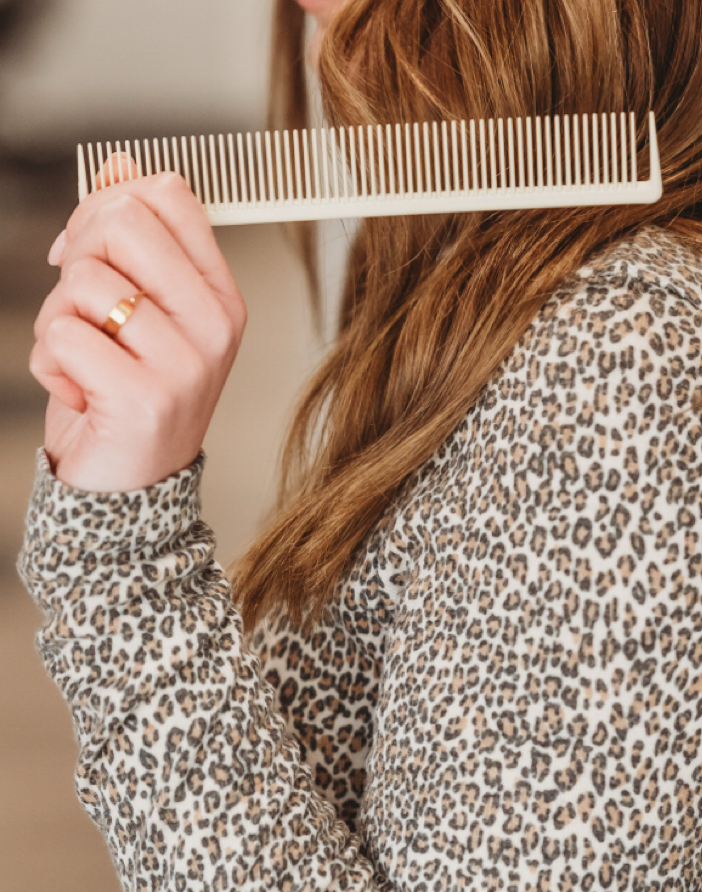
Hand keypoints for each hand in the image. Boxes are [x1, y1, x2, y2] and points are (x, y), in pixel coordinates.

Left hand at [31, 158, 246, 492]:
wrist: (132, 482)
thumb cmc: (132, 391)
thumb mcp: (141, 310)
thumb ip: (133, 239)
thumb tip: (121, 167)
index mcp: (220, 296)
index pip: (168, 196)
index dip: (110, 206)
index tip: (95, 251)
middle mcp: (215, 326)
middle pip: (120, 223)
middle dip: (77, 257)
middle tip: (86, 309)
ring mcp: (186, 363)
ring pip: (81, 281)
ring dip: (56, 319)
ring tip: (85, 358)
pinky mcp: (144, 397)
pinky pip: (61, 336)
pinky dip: (49, 364)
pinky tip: (79, 390)